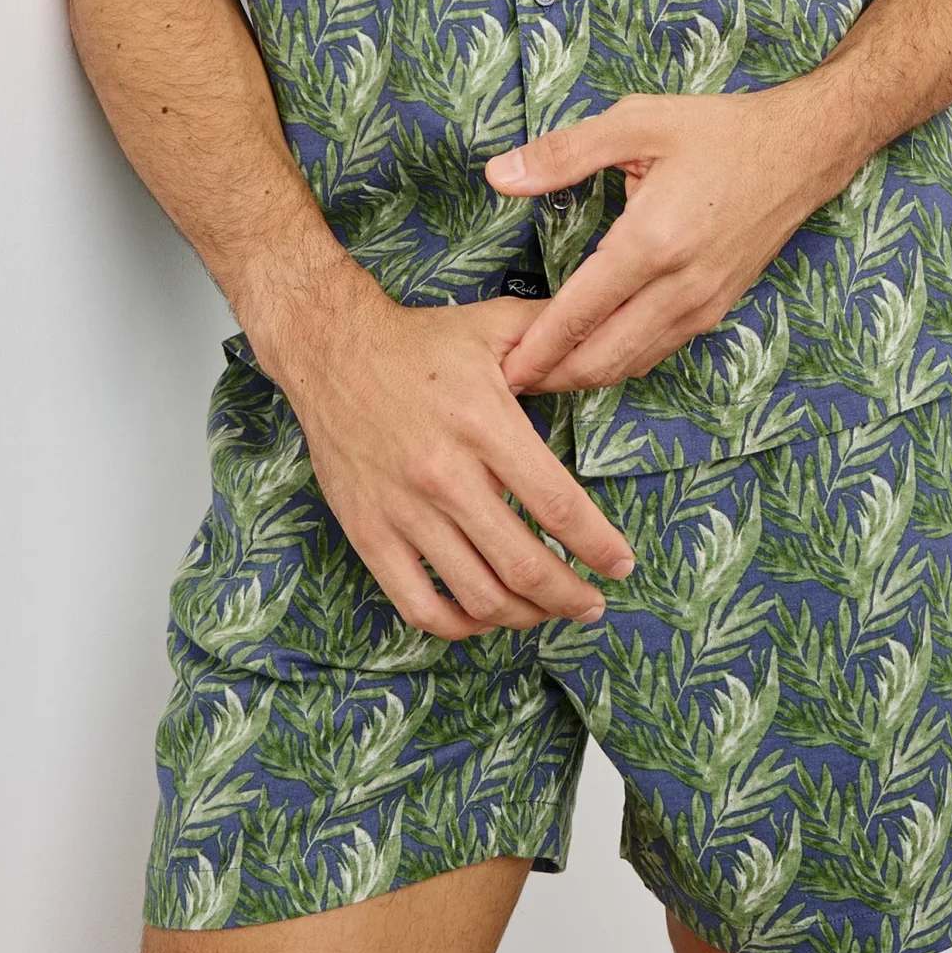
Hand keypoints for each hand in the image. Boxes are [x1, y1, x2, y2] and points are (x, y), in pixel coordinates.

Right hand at [252, 270, 634, 639]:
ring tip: (548, 612)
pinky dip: (460, 627)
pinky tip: (484, 616)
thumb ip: (556, 332)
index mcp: (483, 423)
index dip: (598, 545)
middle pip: (523, 564)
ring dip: (525, 617)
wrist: (330, 348)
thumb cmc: (420, 341)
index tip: (620, 564)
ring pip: (478, 596)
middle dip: (571, 596)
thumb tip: (610, 336)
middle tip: (593, 603)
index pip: (556, 504)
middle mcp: (444, 474)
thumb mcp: (495, 325)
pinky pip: (419, 606)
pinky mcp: (368, 533)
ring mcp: (403, 510)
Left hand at [484, 85, 849, 394]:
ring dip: (584, 376)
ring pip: (632, 363)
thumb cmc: (719, 131)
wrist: (801, 150)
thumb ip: (564, 152)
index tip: (499, 367)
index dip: (535, 348)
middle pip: (603, 357)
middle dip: (552, 375)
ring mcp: (703, 304)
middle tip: (507, 380)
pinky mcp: (717, 309)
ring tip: (541, 374)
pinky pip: (659, 351)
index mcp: (653, 241)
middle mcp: (680, 286)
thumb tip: (499, 175)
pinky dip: (620, 363)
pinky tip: (592, 355)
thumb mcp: (636, 122)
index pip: (579, 314)